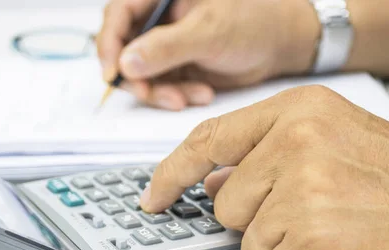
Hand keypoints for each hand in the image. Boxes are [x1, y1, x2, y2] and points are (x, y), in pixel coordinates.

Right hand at [96, 0, 319, 110]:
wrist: (279, 44)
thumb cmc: (254, 20)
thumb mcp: (209, 31)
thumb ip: (166, 47)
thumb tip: (126, 62)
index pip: (118, 15)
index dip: (109, 45)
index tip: (114, 74)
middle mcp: (158, 19)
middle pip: (124, 49)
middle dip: (139, 78)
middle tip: (153, 94)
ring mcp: (165, 45)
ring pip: (142, 74)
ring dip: (162, 91)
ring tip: (191, 95)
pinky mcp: (175, 67)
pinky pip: (161, 87)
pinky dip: (178, 95)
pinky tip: (202, 93)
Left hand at [140, 85, 388, 249]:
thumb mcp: (338, 142)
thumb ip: (268, 154)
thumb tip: (214, 181)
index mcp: (301, 113)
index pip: (208, 140)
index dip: (172, 172)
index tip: (154, 196)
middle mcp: (298, 146)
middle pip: (227, 208)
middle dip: (262, 223)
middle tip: (320, 217)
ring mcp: (305, 197)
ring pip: (248, 249)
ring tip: (338, 238)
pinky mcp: (314, 248)